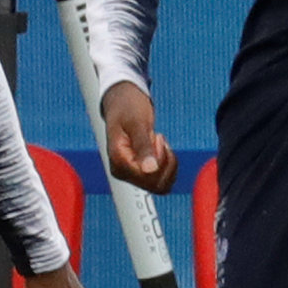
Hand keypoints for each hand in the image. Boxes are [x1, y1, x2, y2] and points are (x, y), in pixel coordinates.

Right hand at [98, 80, 176, 194]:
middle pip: (155, 183)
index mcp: (118, 162)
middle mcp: (122, 172)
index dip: (160, 158)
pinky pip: (162, 182)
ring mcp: (131, 175)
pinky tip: (162, 149)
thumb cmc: (128, 107)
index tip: (157, 136)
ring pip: (161, 186)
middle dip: (164, 160)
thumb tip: (150, 170)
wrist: (123, 101)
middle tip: (158, 137)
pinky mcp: (140, 174)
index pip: (148, 176)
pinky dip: (169, 167)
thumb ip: (143, 146)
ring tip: (159, 142)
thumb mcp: (137, 123)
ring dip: (168, 164)